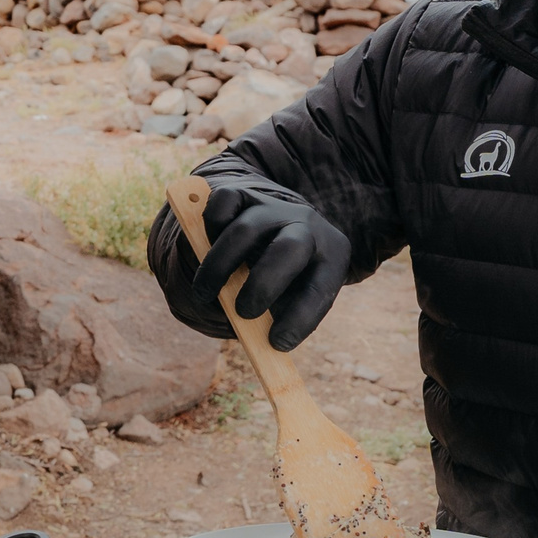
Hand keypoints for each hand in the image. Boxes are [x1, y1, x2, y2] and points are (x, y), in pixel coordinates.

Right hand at [178, 186, 350, 351]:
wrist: (278, 225)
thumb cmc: (287, 276)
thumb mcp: (294, 296)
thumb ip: (277, 315)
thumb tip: (254, 339)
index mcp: (332, 255)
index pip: (320, 289)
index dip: (300, 318)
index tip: (276, 343)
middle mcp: (306, 225)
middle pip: (288, 250)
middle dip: (262, 285)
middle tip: (242, 313)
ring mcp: (273, 206)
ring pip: (245, 231)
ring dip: (220, 266)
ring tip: (205, 294)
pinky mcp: (243, 194)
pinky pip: (222, 205)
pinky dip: (210, 228)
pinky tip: (206, 250)